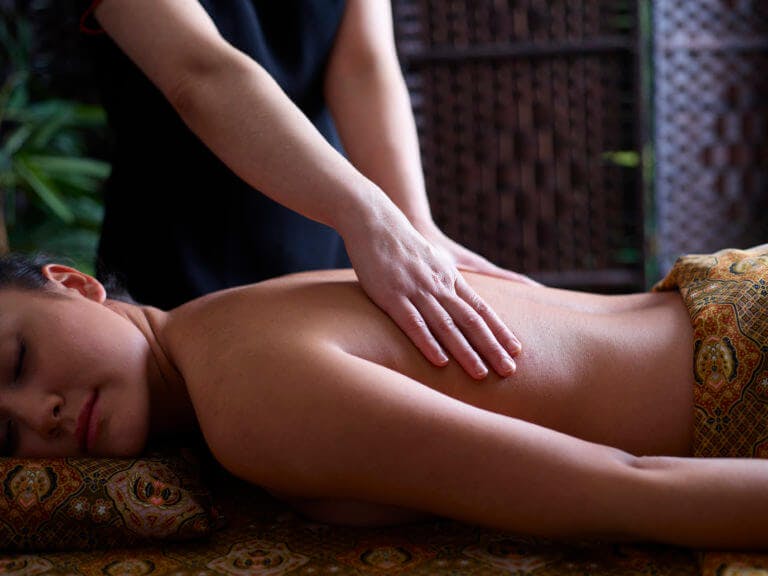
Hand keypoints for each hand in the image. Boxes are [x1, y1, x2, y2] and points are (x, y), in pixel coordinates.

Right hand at [342, 208, 522, 379]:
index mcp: (449, 278)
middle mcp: (439, 285)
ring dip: (466, 351)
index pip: (481, 308)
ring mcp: (416, 291)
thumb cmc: (402, 243)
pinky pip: (414, 324)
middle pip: (471, 320)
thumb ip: (446, 279)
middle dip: (492, 347)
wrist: (375, 222)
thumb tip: (458, 295)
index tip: (516, 349)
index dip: (499, 329)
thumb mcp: (432, 259)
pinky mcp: (392, 296)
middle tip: (509, 370)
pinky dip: (428, 344)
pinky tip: (441, 362)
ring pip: (447, 326)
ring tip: (481, 374)